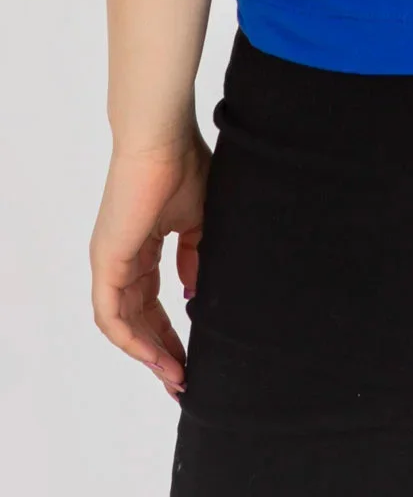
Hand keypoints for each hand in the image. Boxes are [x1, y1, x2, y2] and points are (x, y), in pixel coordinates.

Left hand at [90, 129, 212, 400]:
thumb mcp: (198, 220)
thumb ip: (195, 256)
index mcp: (142, 246)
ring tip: (176, 375)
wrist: (162, 140)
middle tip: (184, 378)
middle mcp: (121, 259)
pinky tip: (155, 356)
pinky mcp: (107, 262)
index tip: (193, 356)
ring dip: (148, 353)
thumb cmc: (184, 166)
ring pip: (123, 324)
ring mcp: (110, 262)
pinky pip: (111, 315)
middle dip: (161, 352)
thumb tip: (193, 291)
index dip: (171, 331)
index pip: (152, 301)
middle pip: (137, 319)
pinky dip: (132, 339)